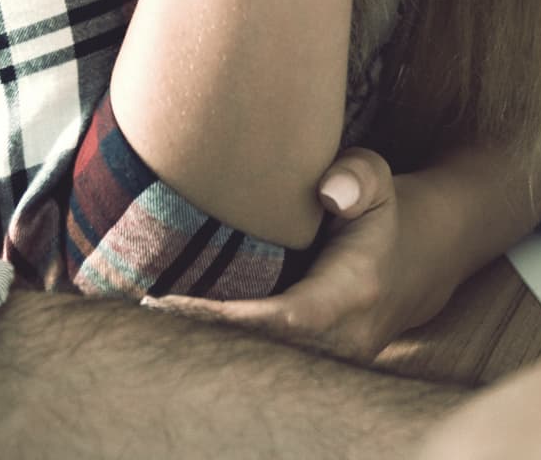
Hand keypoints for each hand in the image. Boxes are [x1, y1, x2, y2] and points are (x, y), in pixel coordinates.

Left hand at [148, 149, 418, 357]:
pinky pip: (255, 365)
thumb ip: (359, 175)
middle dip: (192, 340)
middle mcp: (338, 341)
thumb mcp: (378, 180)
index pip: (282, 321)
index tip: (165, 304)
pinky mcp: (308, 365)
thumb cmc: (380, 214)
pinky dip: (210, 351)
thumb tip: (328, 190)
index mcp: (350, 296)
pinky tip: (161, 333)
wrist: (415, 264)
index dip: (223, 319)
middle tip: (126, 314)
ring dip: (194, 350)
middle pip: (254, 354)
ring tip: (129, 323)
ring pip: (251, 365)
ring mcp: (324, 361)